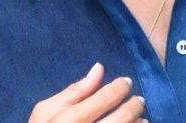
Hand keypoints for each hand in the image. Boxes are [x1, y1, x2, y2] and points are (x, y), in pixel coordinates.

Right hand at [29, 63, 144, 122]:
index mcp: (69, 120)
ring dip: (137, 121)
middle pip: (121, 117)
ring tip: (139, 116)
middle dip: (133, 105)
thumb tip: (99, 68)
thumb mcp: (46, 111)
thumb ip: (74, 91)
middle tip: (138, 99)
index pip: (105, 98)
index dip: (120, 87)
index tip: (125, 82)